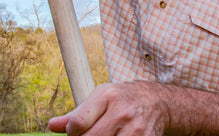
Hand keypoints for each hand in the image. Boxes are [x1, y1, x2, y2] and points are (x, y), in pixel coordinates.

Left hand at [48, 81, 169, 135]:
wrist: (157, 101)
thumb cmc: (124, 98)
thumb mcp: (102, 97)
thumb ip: (78, 113)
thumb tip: (53, 125)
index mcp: (108, 96)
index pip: (78, 123)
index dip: (71, 132)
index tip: (76, 132)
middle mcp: (122, 111)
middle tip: (90, 134)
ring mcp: (134, 130)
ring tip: (105, 134)